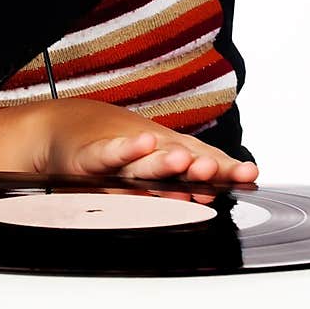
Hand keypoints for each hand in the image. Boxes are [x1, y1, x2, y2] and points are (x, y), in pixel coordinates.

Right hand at [41, 99, 259, 193]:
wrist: (62, 131)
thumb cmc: (112, 150)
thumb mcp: (153, 164)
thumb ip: (193, 174)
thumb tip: (243, 177)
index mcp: (164, 155)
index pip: (199, 162)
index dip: (223, 169)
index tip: (247, 174)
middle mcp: (145, 153)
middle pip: (174, 162)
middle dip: (197, 166)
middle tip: (215, 170)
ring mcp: (119, 158)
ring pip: (144, 163)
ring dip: (164, 162)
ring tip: (184, 160)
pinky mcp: (91, 160)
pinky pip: (109, 156)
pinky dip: (126, 150)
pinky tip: (142, 143)